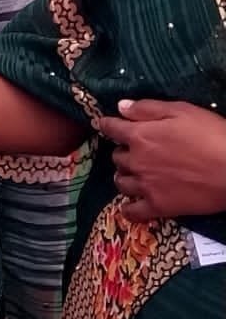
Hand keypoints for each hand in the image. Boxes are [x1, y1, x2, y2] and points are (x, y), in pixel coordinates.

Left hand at [96, 98, 225, 221]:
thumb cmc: (212, 136)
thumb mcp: (181, 111)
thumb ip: (147, 108)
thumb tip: (120, 107)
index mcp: (139, 135)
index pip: (110, 128)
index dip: (107, 125)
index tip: (108, 125)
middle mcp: (136, 161)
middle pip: (117, 157)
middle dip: (124, 152)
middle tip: (136, 152)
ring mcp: (146, 185)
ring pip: (121, 182)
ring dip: (125, 176)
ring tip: (134, 175)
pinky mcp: (159, 206)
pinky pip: (133, 211)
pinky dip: (128, 208)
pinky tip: (131, 205)